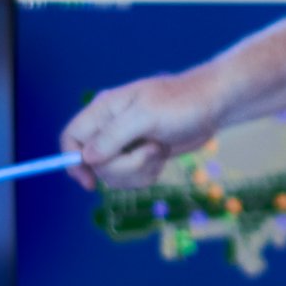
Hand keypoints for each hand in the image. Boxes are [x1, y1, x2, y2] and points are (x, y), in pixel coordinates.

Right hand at [60, 69, 220, 190]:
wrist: (214, 106)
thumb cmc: (183, 103)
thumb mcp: (147, 116)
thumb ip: (114, 136)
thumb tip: (86, 158)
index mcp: (104, 109)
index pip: (71, 137)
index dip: (73, 161)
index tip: (90, 181)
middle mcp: (110, 126)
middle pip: (93, 164)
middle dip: (122, 167)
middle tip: (149, 153)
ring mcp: (126, 143)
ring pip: (113, 175)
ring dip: (138, 171)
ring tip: (159, 150)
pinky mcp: (141, 156)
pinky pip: (131, 179)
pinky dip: (147, 173)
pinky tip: (163, 156)